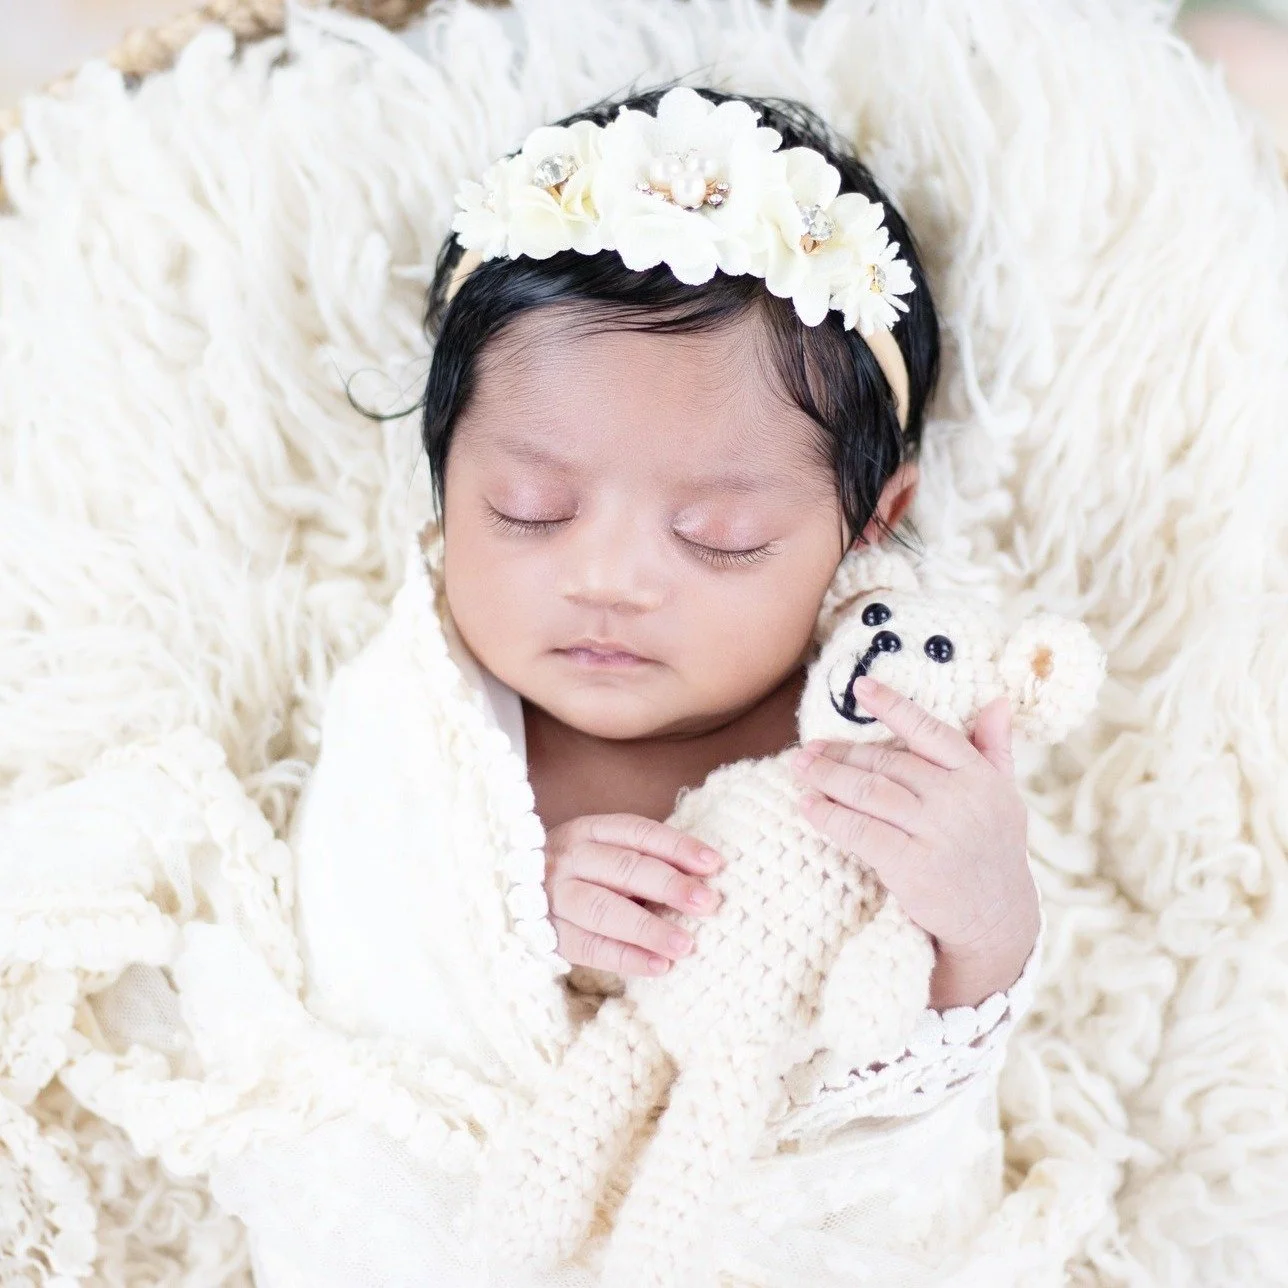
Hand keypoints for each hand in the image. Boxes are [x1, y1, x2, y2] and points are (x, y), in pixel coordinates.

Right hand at [543, 814, 725, 977]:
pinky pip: (590, 947)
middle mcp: (569, 859)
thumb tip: (705, 877)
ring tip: (686, 945)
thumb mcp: (605, 854)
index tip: (714, 863)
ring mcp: (555, 897)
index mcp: (589, 831)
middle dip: (670, 885)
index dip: (677, 846)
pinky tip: (659, 967)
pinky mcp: (548, 935)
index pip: (638, 833)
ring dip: (649, 928)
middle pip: (624, 869)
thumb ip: (645, 861)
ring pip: (604, 910)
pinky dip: (626, 958)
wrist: (514, 895)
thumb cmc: (583, 875)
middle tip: (708, 903)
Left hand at [790, 676, 1039, 1003]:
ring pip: (869, 792)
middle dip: (842, 754)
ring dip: (828, 778)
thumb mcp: (1004, 798)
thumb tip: (997, 701)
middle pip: (887, 764)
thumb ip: (995, 749)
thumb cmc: (994, 851)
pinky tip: (808, 807)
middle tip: (808, 748)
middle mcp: (959, 798)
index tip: (860, 687)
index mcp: (979, 776)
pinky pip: (859, 831)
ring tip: (800, 769)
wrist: (997, 921)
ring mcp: (936, 832)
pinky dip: (829, 816)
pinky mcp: (912, 866)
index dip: (893, 706)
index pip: (929, 731)